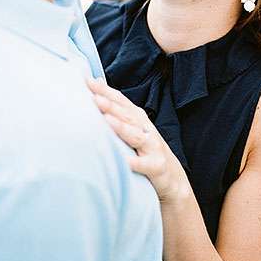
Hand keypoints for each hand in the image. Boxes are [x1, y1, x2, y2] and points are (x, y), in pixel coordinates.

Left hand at [87, 77, 191, 204]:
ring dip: (122, 127)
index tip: (87, 81)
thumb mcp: (135, 131)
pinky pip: (144, 165)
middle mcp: (147, 130)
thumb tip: (97, 93)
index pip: (121, 101)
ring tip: (107, 120)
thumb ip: (118, 114)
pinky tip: (124, 161)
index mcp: (139, 120)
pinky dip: (135, 162)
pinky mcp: (156, 167)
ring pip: (136, 136)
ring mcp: (153, 148)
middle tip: (93, 96)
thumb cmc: (148, 152)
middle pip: (127, 115)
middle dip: (111, 105)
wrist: (173, 179)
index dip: (105, 91)